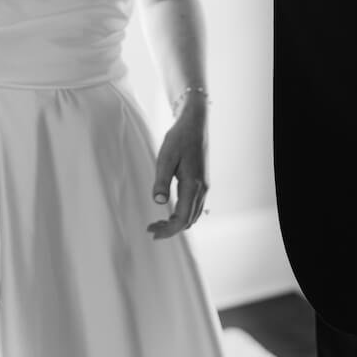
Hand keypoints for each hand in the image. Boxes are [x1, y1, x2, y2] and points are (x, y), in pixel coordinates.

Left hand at [147, 104, 208, 239]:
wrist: (195, 124)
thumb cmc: (179, 138)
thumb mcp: (166, 157)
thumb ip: (162, 180)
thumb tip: (159, 202)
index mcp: (193, 185)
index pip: (182, 218)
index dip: (168, 230)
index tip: (152, 232)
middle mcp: (202, 189)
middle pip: (188, 220)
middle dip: (171, 229)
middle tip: (152, 229)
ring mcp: (204, 186)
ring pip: (193, 215)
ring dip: (177, 223)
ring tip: (159, 222)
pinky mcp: (202, 182)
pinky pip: (195, 207)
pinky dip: (184, 215)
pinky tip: (171, 210)